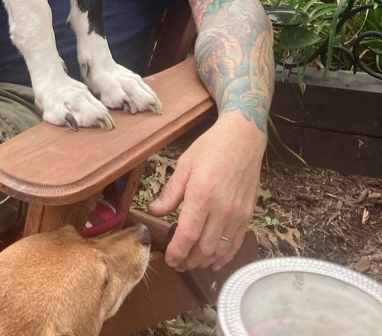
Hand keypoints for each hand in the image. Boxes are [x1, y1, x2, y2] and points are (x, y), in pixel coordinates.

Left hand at [148, 112, 265, 271]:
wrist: (243, 139)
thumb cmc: (211, 148)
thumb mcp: (185, 164)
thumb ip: (170, 192)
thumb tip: (155, 211)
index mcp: (201, 196)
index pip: (188, 235)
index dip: (177, 253)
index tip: (169, 260)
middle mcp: (221, 210)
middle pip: (204, 248)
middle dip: (189, 261)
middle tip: (178, 263)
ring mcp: (237, 215)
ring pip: (220, 250)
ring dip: (204, 262)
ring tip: (192, 263)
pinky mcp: (247, 216)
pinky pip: (235, 244)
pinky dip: (224, 257)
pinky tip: (214, 261)